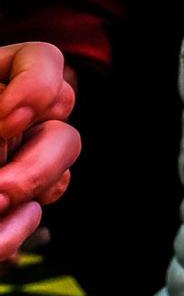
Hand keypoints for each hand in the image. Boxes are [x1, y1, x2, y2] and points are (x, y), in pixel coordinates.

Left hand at [0, 44, 79, 259]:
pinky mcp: (11, 204)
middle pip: (65, 111)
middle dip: (37, 153)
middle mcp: (12, 115)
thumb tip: (19, 128)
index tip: (7, 119)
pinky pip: (39, 207)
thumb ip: (0, 120)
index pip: (43, 60)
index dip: (36, 85)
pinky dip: (18, 227)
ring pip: (63, 154)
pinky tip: (0, 236)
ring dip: (35, 182)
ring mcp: (14, 155)